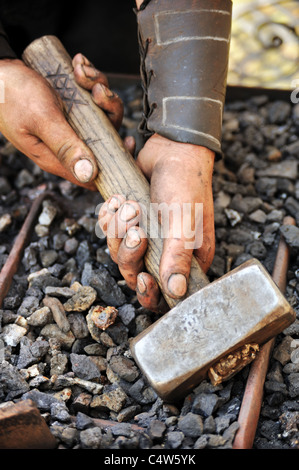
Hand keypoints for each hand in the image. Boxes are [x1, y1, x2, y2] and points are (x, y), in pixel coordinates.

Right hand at [0, 55, 128, 189]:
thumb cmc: (13, 95)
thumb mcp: (41, 120)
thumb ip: (65, 146)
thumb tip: (90, 174)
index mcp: (58, 157)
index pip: (94, 175)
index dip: (116, 162)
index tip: (128, 143)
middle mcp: (68, 143)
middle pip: (106, 138)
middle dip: (109, 111)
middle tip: (97, 91)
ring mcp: (71, 124)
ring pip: (101, 114)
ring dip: (99, 89)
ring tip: (83, 72)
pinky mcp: (71, 107)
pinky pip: (91, 98)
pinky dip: (89, 80)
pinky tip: (78, 66)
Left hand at [98, 134, 214, 312]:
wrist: (171, 147)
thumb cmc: (185, 181)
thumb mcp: (184, 219)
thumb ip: (178, 255)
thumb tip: (176, 292)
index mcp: (188, 258)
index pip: (167, 293)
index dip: (151, 293)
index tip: (143, 278)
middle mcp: (167, 252)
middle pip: (136, 273)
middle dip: (129, 253)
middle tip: (135, 229)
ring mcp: (148, 237)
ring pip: (119, 253)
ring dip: (118, 231)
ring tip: (129, 205)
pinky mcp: (131, 222)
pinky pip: (110, 232)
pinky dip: (108, 219)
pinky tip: (117, 200)